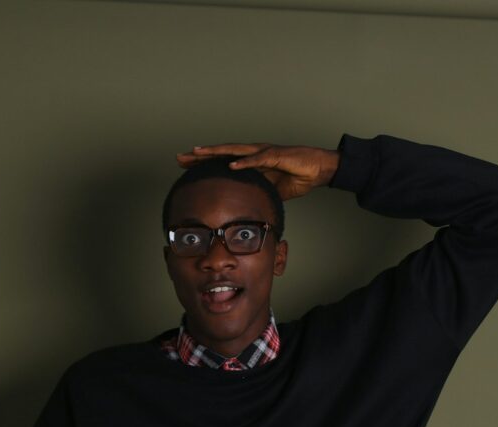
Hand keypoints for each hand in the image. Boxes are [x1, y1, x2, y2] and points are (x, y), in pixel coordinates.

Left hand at [176, 143, 339, 200]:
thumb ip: (254, 191)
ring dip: (216, 153)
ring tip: (197, 153)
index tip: (183, 167)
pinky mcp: (277, 155)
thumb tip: (241, 205)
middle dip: (199, 155)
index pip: (221, 161)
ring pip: (234, 151)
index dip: (202, 163)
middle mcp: (253, 153)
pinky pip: (259, 159)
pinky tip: (231, 165)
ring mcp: (264, 152)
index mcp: (250, 161)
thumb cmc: (296, 176)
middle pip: (221, 153)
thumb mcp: (269, 188)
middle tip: (179, 158)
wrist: (318, 169)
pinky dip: (245, 162)